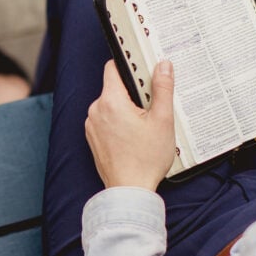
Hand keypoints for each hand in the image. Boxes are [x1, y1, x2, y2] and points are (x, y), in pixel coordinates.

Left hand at [85, 59, 175, 190]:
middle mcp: (96, 111)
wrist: (130, 190)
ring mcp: (92, 125)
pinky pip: (107, 121)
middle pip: (115, 88)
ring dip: (127, 109)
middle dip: (134, 92)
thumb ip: (163, 89)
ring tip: (145, 125)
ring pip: (111, 105)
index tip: (144, 69)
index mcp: (110, 101)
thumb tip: (163, 66)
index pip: (113, 68)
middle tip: (152, 106)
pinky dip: (119, 122)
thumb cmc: (145, 159)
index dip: (130, 65)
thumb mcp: (162, 120)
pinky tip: (135, 136)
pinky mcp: (93, 138)